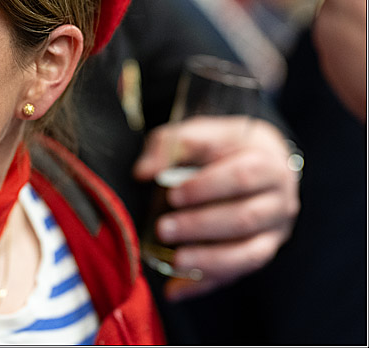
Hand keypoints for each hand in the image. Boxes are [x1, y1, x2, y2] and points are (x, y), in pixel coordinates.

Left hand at [134, 116, 299, 300]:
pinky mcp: (261, 253)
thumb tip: (143, 172)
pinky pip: (237, 274)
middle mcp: (280, 201)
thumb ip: (169, 146)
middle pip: (245, 218)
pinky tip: (176, 289)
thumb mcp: (198, 133)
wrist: (259, 157)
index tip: (173, 194)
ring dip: (210, 261)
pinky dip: (205, 284)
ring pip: (250, 254)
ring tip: (175, 262)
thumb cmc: (221, 145)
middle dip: (201, 227)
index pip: (241, 177)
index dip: (206, 188)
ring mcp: (275, 232)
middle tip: (164, 228)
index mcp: (266, 163)